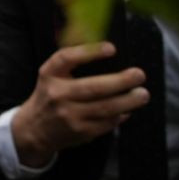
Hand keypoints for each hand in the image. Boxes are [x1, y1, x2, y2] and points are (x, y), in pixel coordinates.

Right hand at [10, 42, 149, 168]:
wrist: (35, 128)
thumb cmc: (50, 95)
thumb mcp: (51, 75)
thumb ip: (71, 61)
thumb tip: (104, 47)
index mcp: (49, 74)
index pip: (66, 58)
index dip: (89, 52)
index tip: (111, 48)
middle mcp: (57, 94)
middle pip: (92, 87)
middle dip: (120, 81)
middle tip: (139, 75)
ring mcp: (69, 115)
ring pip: (104, 107)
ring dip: (128, 101)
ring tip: (142, 94)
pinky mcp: (81, 132)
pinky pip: (106, 123)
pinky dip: (120, 115)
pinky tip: (128, 109)